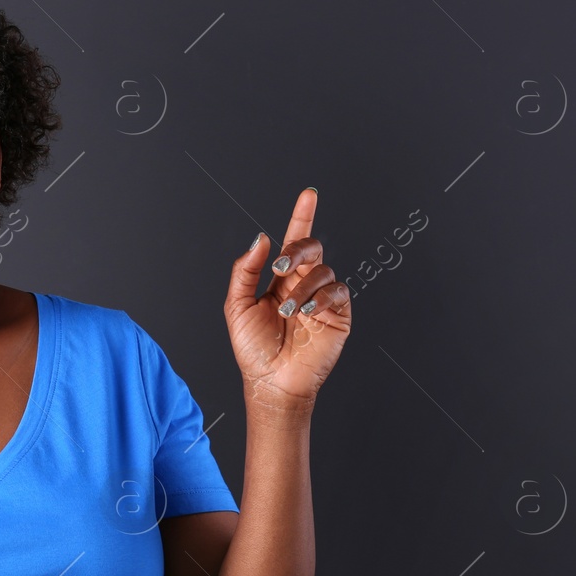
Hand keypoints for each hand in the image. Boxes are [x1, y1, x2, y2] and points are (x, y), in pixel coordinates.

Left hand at [225, 188, 351, 407]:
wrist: (270, 380)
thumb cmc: (253, 348)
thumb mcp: (237, 305)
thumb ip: (245, 270)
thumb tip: (261, 238)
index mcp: (280, 279)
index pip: (293, 241)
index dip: (302, 216)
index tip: (308, 194)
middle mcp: (303, 284)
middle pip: (311, 248)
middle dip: (297, 249)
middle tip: (281, 267)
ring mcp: (322, 298)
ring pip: (322, 269)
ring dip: (302, 287)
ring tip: (287, 312)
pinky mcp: (338, 314)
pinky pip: (338, 291)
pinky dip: (322, 296)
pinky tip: (308, 311)